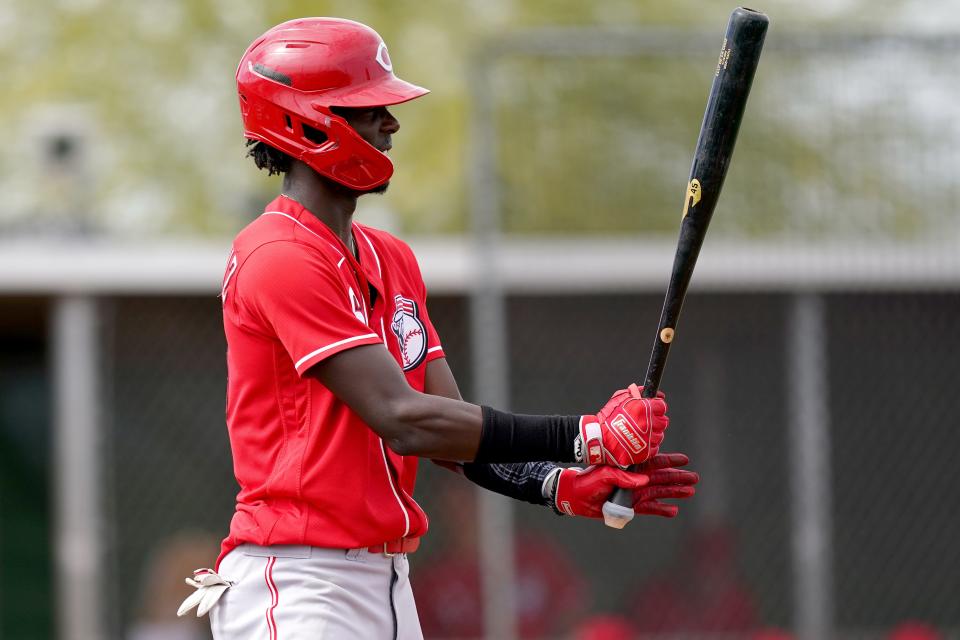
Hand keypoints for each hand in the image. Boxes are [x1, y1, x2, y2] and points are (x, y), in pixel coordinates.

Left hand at [553, 453, 697, 518]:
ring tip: (690, 492)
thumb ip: (623, 477)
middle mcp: (635, 479)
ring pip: (660, 492)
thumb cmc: (587, 481)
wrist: (574, 497)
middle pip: (662, 477)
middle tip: (695, 478)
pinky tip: (674, 510)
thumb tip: (644, 481)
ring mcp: (634, 493)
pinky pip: (650, 508)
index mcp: (630, 467)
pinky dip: (661, 509)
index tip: (685, 459)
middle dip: (678, 477)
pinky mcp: (631, 506)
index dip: (670, 461)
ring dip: (675, 492)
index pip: (654, 462)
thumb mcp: (604, 474)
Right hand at [577, 384, 667, 467]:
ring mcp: (648, 439)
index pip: (662, 406)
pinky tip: (637, 442)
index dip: (656, 407)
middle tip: (643, 422)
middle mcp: (648, 423)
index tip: (651, 409)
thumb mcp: (618, 399)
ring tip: (638, 433)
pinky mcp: (646, 452)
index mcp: (642, 408)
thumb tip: (646, 390)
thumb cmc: (607, 418)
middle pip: (663, 421)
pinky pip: (655, 447)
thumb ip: (634, 392)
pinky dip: (648, 445)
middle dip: (655, 420)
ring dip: (652, 433)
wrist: (598, 439)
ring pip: (659, 435)